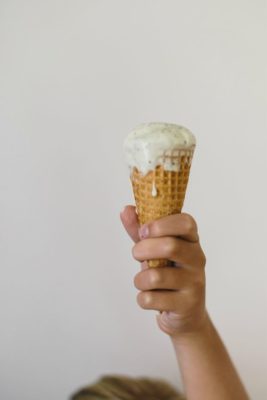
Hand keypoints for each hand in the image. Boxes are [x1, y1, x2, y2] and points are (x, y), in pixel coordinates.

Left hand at [120, 205, 206, 337]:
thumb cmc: (168, 274)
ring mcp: (195, 283)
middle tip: (136, 254)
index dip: (161, 224)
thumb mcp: (155, 250)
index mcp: (191, 240)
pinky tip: (151, 298)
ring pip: (156, 276)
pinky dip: (143, 299)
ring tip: (144, 282)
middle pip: (170, 246)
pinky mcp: (187, 305)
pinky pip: (152, 299)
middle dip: (143, 250)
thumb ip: (140, 231)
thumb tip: (126, 210)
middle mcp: (197, 259)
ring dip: (140, 279)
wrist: (185, 314)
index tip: (143, 231)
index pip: (186, 222)